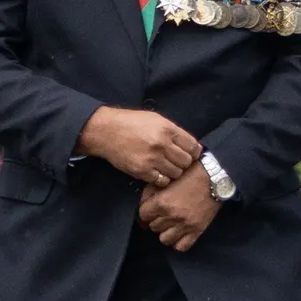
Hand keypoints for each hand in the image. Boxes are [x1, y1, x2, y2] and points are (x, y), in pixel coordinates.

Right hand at [77, 106, 201, 185]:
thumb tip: (191, 145)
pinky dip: (162, 179)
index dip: (194, 152)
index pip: (193, 146)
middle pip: (187, 162)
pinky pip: (162, 181)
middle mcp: (161, 144)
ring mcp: (152, 159)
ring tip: (165, 166)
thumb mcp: (155, 119)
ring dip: (173, 172)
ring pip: (176, 173)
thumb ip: (173, 132)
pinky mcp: (142, 171)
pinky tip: (157, 172)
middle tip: (176, 161)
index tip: (189, 154)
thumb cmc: (131, 123)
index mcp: (167, 129)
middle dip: (184, 163)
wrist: (106, 131)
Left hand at [137, 164, 219, 250]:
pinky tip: (180, 233)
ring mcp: (185, 225)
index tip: (150, 210)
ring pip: (164, 239)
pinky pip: (181, 246)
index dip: (145, 212)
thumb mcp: (167, 179)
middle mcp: (172, 216)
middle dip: (156, 220)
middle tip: (162, 214)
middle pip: (153, 227)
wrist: (215, 178)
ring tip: (170, 224)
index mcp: (161, 202)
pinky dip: (178, 242)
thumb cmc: (190, 174)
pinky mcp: (197, 231)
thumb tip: (142, 204)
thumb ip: (151, 191)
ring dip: (165, 232)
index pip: (142, 215)